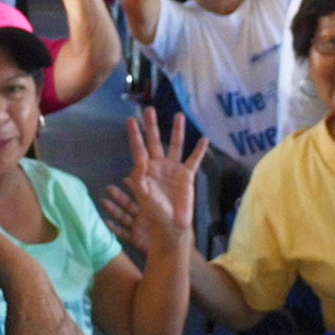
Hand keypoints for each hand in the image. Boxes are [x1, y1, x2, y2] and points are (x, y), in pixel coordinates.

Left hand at [101, 108, 207, 254]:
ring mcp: (173, 168)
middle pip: (155, 141)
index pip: (139, 148)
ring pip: (175, 145)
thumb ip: (139, 177)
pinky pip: (194, 159)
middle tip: (149, 110)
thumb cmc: (154, 211)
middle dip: (152, 126)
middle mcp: (159, 165)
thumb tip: (139, 159)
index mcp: (145, 169)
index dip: (134, 134)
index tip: (130, 120)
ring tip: (179, 116)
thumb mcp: (143, 194)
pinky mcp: (187, 175)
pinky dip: (199, 150)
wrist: (172, 224)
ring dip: (177, 131)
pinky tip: (203, 138)